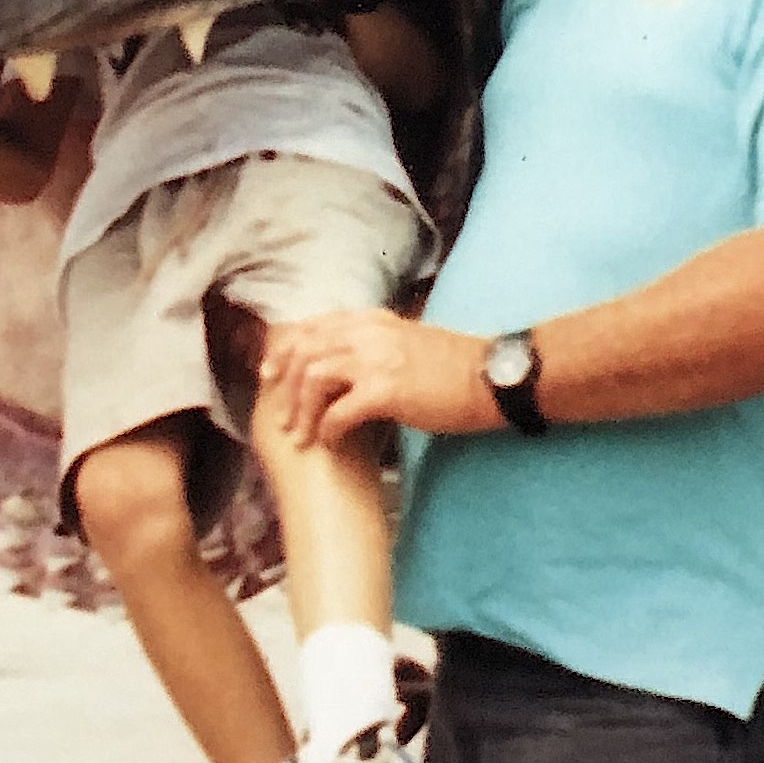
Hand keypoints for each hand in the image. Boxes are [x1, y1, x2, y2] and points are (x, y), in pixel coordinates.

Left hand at [259, 309, 492, 449]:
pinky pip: (338, 411)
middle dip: (284, 386)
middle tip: (280, 417)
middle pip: (304, 351)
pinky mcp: (387, 390)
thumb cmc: (455, 368)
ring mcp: (376, 359)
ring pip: (313, 378)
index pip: (312, 327)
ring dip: (301, 411)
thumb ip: (374, 346)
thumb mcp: (406, 342)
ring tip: (301, 437)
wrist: (492, 378)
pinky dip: (327, 429)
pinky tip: (329, 443)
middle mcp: (368, 332)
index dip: (285, 351)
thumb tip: (346, 368)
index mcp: (371, 319)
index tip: (271, 374)